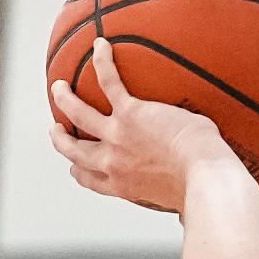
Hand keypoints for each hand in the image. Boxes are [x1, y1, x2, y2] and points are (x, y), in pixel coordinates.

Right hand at [49, 37, 230, 213]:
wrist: (202, 175)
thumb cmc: (199, 189)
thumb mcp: (178, 199)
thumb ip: (174, 200)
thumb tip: (189, 213)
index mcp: (123, 186)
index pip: (91, 181)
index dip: (79, 172)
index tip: (75, 167)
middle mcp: (113, 163)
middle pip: (75, 152)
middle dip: (61, 140)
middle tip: (56, 129)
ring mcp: (117, 137)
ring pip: (79, 114)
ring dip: (65, 99)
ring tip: (59, 87)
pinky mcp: (130, 113)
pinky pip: (109, 81)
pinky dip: (102, 62)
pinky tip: (100, 45)